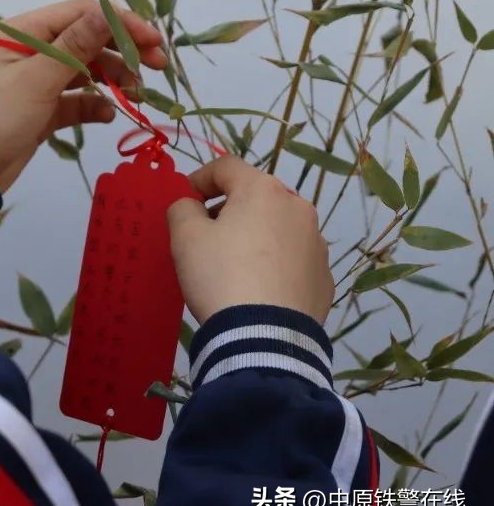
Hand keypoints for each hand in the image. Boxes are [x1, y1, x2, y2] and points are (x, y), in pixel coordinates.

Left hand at [0, 0, 165, 192]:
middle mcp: (32, 50)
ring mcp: (38, 82)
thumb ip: (76, 45)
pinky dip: (94, 105)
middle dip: (124, 51)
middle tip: (157, 68)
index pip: (82, 13)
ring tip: (136, 96)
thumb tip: (110, 11)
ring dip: (113, 79)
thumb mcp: (36, 79)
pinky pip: (77, 101)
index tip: (154, 41)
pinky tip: (107, 115)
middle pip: (89, 40)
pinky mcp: (42, 111)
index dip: (121, 22)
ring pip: (87, 70)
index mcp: (24, 31)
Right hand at [167, 156, 332, 324]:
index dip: (199, 179)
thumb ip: (182, 208)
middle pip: (254, 197)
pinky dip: (273, 264)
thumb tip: (192, 206)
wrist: (265, 338)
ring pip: (276, 227)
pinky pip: (291, 259)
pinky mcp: (324, 277)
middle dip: (228, 209)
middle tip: (204, 236)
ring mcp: (316, 243)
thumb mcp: (185, 237)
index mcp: (264, 190)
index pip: (225, 167)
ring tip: (232, 266)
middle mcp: (297, 208)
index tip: (185, 200)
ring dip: (253, 235)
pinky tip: (256, 288)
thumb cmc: (221, 275)